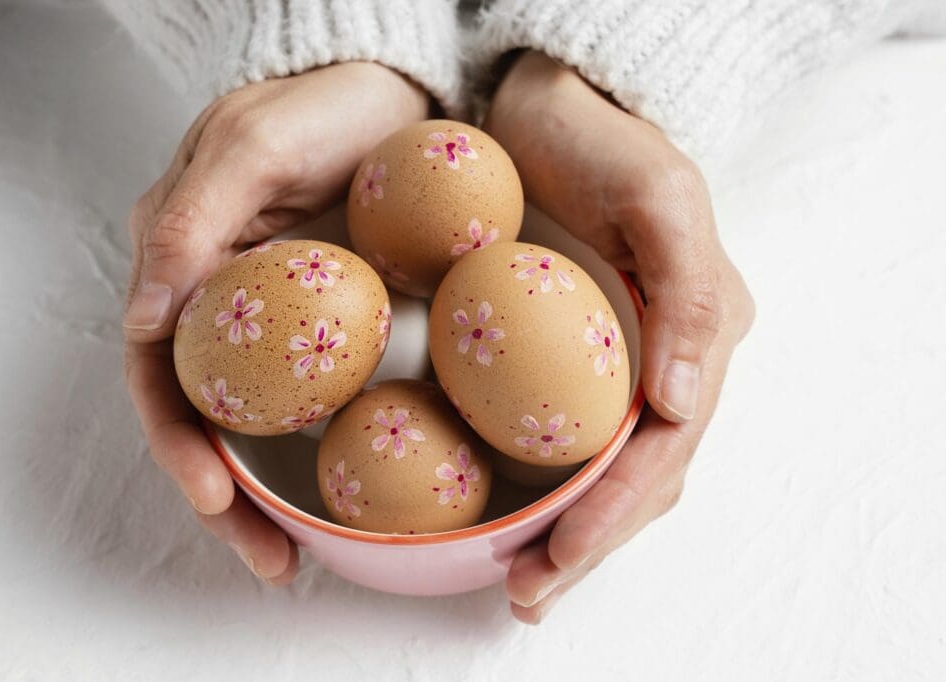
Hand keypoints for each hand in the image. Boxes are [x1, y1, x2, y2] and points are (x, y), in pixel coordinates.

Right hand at [123, 63, 428, 583]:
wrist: (396, 88)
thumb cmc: (319, 105)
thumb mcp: (250, 149)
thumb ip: (190, 225)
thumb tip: (142, 323)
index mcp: (178, 262)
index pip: (161, 375)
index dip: (180, 446)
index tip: (214, 503)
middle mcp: (217, 299)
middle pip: (206, 416)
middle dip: (226, 496)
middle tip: (271, 561)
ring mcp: (275, 314)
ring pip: (257, 420)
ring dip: (271, 491)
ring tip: (299, 556)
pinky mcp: (330, 319)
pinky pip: (315, 394)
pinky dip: (321, 449)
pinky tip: (344, 490)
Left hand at [484, 51, 754, 622]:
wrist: (539, 102)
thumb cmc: (601, 140)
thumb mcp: (658, 196)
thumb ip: (686, 296)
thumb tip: (682, 406)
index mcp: (699, 333)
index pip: (665, 449)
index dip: (616, 515)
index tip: (559, 562)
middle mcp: (664, 357)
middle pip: (638, 476)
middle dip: (589, 544)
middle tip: (530, 597)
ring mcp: (616, 358)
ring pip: (603, 468)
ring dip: (568, 531)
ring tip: (521, 583)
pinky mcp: (564, 351)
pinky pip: (560, 433)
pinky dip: (542, 484)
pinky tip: (510, 517)